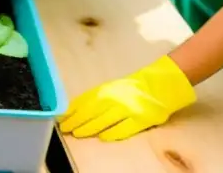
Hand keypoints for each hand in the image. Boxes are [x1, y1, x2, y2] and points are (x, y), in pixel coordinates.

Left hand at [59, 55, 195, 140]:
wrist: (161, 84)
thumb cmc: (134, 86)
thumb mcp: (113, 87)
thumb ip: (98, 97)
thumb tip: (78, 108)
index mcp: (107, 89)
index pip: (85, 100)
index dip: (72, 110)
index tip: (61, 117)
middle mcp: (115, 97)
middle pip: (91, 111)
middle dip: (76, 120)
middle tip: (65, 128)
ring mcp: (128, 108)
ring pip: (104, 120)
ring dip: (89, 128)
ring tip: (78, 133)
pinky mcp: (141, 119)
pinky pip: (124, 128)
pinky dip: (113, 133)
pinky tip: (103, 138)